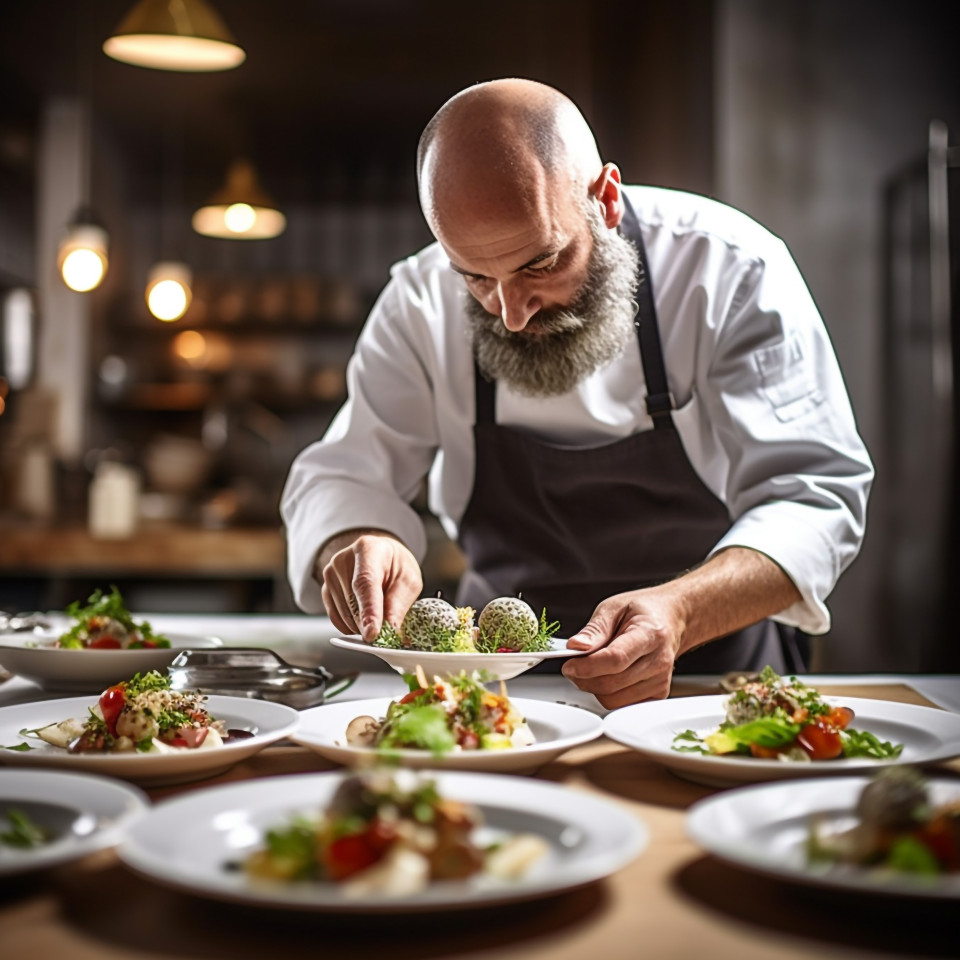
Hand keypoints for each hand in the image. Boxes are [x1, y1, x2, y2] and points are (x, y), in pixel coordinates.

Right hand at [319, 533, 422, 642]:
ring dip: (363, 626)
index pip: (365, 583)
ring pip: (345, 615)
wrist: (380, 556)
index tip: (372, 634)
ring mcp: (330, 575)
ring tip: (379, 615)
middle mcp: (343, 560)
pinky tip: (365, 619)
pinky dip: (352, 627)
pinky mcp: (325, 589)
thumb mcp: (409, 581)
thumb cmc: (396, 567)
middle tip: (388, 631)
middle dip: (371, 624)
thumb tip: (388, 632)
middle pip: (353, 603)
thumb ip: (398, 605)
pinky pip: (336, 619)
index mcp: (368, 549)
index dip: (369, 611)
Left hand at [560, 588, 685, 708]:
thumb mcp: (613, 608)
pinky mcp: (657, 695)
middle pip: (612, 683)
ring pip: (613, 699)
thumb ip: (594, 630)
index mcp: (650, 633)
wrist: (668, 620)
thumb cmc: (641, 613)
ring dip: (593, 687)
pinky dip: (606, 694)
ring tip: (590, 669)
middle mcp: (659, 660)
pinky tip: (606, 677)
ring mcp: (660, 681)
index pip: (616, 659)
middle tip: (571, 666)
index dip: (587, 666)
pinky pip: (621, 705)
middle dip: (583, 677)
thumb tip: (575, 647)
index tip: (568, 664)